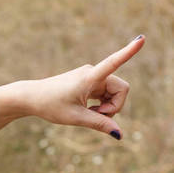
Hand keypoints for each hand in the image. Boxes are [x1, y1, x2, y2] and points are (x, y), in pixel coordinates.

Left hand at [26, 35, 144, 138]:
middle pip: (121, 90)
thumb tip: (120, 135)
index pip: (113, 62)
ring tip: (87, 114)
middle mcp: (93, 73)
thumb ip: (99, 124)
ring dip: (106, 107)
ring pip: (114, 94)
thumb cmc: (50, 105)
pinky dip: (101, 105)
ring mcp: (91, 77)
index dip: (129, 51)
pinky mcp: (89, 82)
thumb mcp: (75, 118)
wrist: (31, 97)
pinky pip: (106, 94)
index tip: (142, 38)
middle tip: (95, 117)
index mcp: (90, 77)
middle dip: (114, 107)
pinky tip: (88, 111)